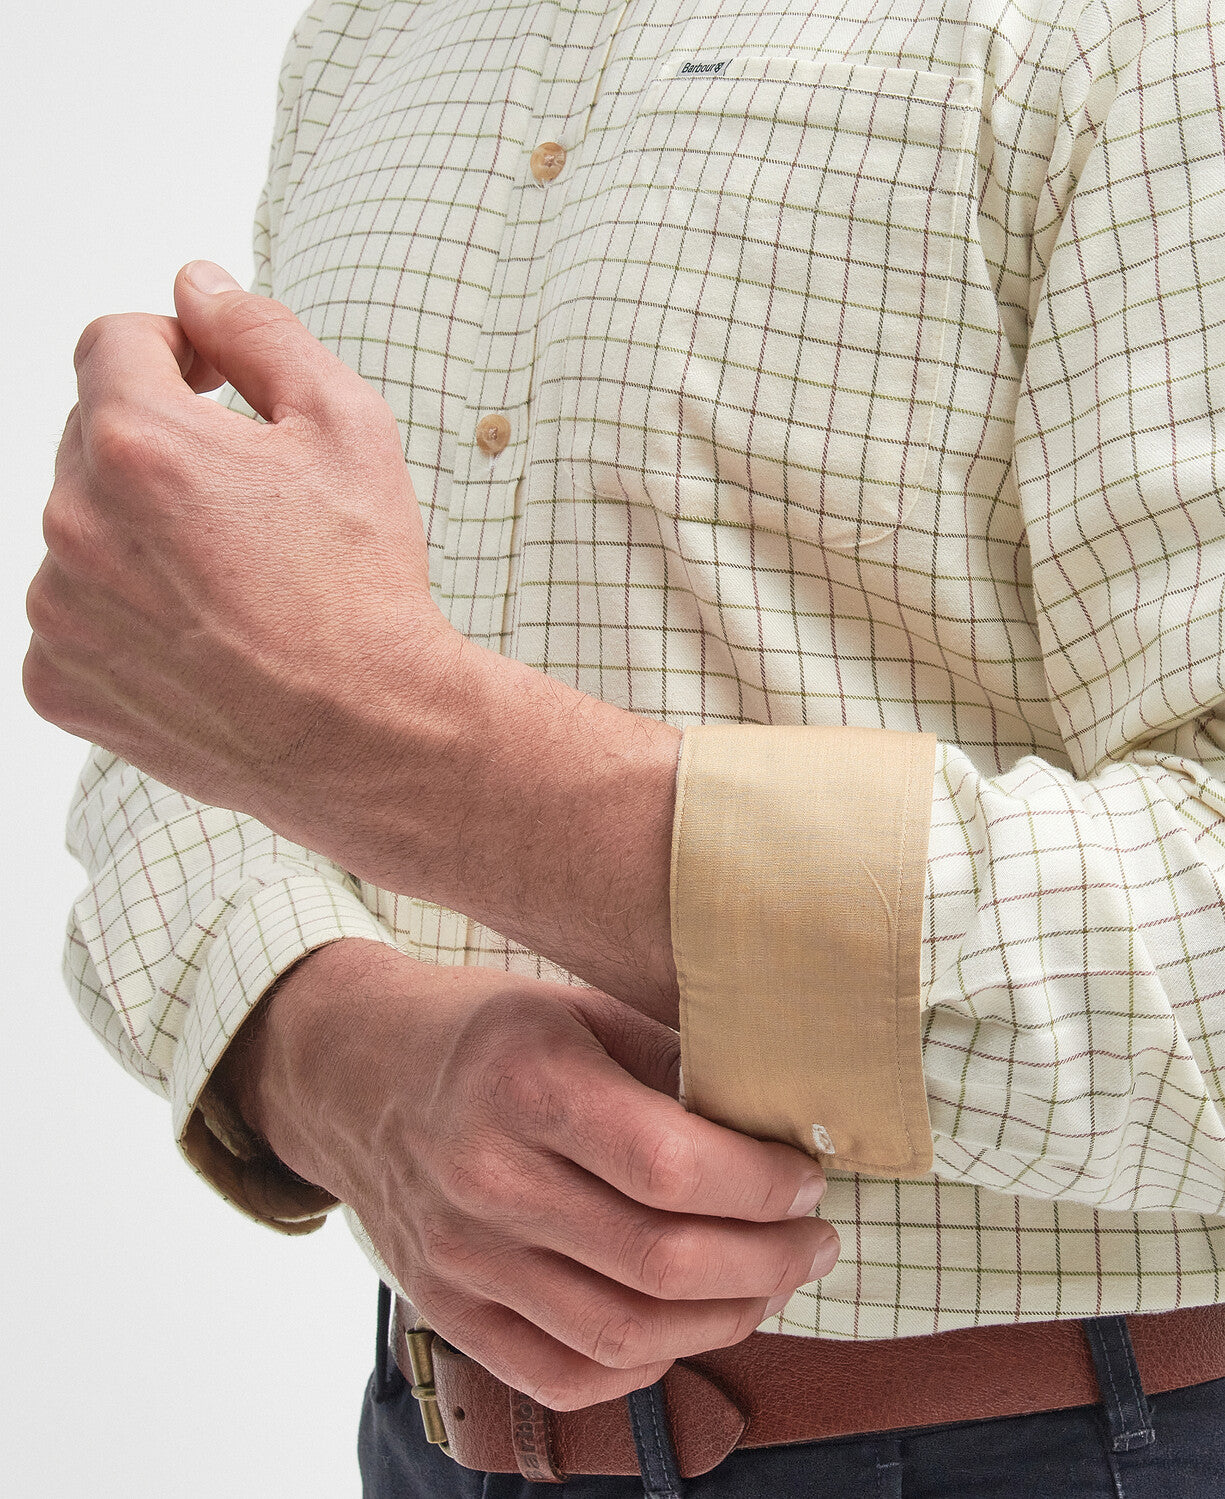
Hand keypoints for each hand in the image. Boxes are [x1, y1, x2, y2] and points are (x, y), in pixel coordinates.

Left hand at [24, 260, 452, 841]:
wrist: (368, 733)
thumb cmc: (365, 585)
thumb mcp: (346, 426)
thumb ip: (260, 333)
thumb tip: (196, 285)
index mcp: (136, 441)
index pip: (111, 342)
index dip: (173, 349)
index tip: (215, 387)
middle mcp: (72, 521)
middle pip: (90, 438)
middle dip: (158, 448)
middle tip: (245, 504)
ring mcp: (58, 611)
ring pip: (80, 531)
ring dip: (136, 535)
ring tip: (227, 582)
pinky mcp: (59, 683)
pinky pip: (72, 618)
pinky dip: (121, 617)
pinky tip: (197, 636)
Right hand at [219, 939, 840, 1410]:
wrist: (355, 1074)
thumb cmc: (486, 1033)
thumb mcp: (578, 1009)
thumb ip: (671, 1062)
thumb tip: (781, 1121)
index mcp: (523, 1083)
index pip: (669, 1164)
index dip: (761, 1185)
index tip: (806, 1177)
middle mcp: (484, 1177)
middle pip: (658, 1261)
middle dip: (767, 1261)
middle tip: (814, 1238)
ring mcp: (460, 1257)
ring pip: (624, 1335)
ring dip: (725, 1320)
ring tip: (769, 1283)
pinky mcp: (448, 1310)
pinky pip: (565, 1376)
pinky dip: (647, 1363)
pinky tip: (687, 1322)